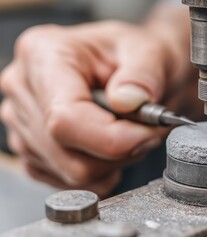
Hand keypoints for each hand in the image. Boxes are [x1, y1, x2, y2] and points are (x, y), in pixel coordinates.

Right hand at [0, 6, 192, 195]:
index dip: (114, 139)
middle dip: (120, 151)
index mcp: (43, 55)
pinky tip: (111, 146)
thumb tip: (128, 102)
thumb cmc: (134, 55)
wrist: (131, 64)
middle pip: (68, 154)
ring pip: (71, 173)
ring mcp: (23, 123)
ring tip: (128, 131)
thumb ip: (143, 76)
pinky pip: (68, 183)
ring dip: (113, 162)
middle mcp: (24, 89)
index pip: (66, 119)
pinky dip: (101, 172)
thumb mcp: (150, 52)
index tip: (149, 134)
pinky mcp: (33, 150)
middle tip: (147, 129)